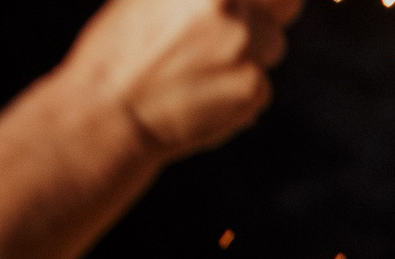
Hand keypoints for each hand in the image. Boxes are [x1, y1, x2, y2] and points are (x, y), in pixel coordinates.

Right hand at [62, 0, 302, 160]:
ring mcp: (244, 48)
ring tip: (202, 67)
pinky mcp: (253, 89)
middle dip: (266, 15)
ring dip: (251, 55)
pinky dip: (241, 92)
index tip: (263, 2)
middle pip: (285, 3)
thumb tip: (236, 1)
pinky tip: (203, 96)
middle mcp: (228, 6)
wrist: (109, 111)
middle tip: (234, 33)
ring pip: (273, 45)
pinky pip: (262, 85)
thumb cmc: (121, 49)